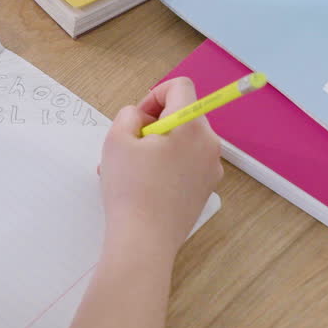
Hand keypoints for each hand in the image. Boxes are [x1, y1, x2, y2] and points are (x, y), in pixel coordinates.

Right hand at [99, 77, 222, 254]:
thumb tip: (143, 119)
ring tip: (129, 169)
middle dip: (154, 124)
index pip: (181, 86)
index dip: (155, 94)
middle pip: (183, 115)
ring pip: (183, 141)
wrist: (144, 241)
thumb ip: (129, 114)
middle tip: (129, 146)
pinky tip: (143, 185)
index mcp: (191, 125)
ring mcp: (211, 168)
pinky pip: (187, 163)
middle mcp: (209, 143)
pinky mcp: (205, 188)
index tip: (138, 118)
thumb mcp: (116, 139)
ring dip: (157, 146)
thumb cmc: (130, 188)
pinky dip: (167, 165)